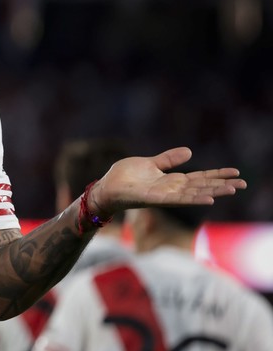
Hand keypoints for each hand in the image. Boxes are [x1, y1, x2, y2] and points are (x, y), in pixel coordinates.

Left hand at [91, 147, 245, 216]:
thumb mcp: (150, 163)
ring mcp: (164, 195)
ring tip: (232, 189)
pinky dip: (193, 198)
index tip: (236, 173)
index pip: (199, 177)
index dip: (217, 175)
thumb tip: (190, 151)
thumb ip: (169, 160)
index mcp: (171, 180)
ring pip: (194, 193)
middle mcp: (171, 189)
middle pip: (202, 186)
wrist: (105, 188)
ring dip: (214, 191)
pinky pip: (177, 199)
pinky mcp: (154, 198)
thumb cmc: (124, 177)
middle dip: (222, 185)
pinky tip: (209, 199)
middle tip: (244, 183)